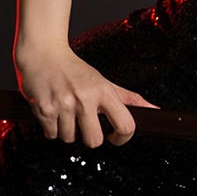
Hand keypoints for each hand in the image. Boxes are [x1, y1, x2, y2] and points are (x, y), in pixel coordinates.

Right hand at [14, 46, 156, 147]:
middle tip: (86, 126)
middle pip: (94, 141)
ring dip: (68, 132)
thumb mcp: (105, 82)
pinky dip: (51, 129)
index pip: (125, 126)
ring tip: (67, 114)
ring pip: (70, 139)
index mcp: (104, 92)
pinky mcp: (44, 109)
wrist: (43, 54)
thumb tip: (153, 109)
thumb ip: (129, 99)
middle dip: (90, 138)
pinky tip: (54, 114)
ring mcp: (63, 105)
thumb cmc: (75, 70)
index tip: (114, 137)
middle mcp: (85, 99)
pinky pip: (51, 135)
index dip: (122, 138)